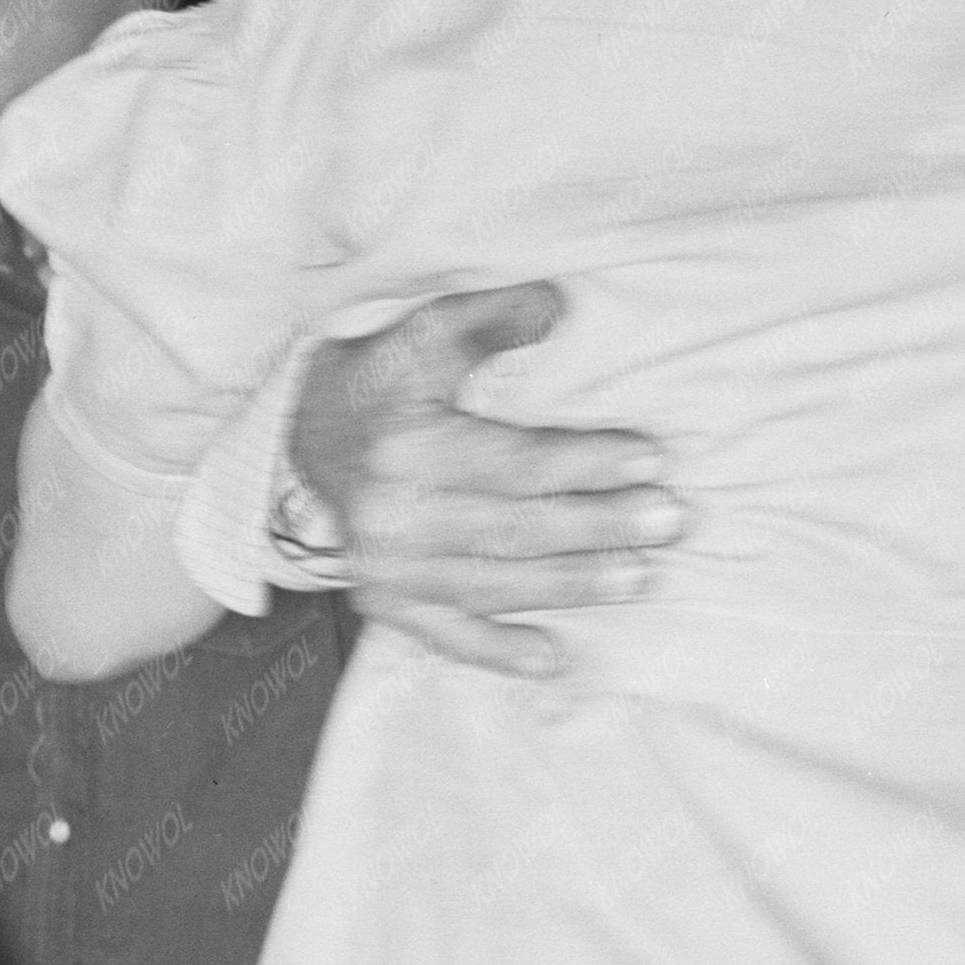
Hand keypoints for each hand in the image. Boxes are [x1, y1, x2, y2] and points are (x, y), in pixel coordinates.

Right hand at [294, 282, 684, 676]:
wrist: (298, 440)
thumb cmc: (377, 383)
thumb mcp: (422, 333)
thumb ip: (490, 316)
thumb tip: (557, 305)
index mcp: (407, 444)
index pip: (514, 461)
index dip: (586, 462)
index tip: (650, 460)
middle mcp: (394, 514)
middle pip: (515, 527)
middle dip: (598, 526)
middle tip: (667, 520)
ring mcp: (387, 567)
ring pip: (493, 583)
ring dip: (571, 585)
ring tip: (638, 576)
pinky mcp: (384, 602)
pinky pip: (447, 636)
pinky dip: (499, 651)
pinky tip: (552, 658)